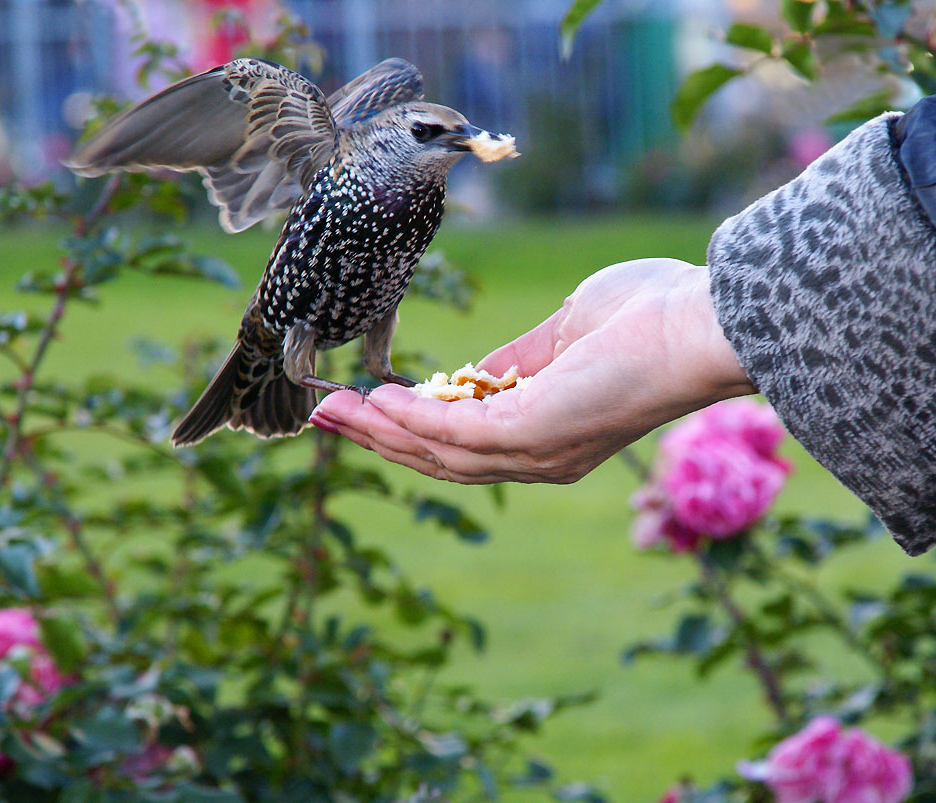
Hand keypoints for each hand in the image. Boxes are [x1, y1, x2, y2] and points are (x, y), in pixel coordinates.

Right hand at [310, 258, 755, 483]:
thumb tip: (471, 374)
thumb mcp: (563, 337)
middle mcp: (543, 455)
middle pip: (443, 458)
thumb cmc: (649, 316)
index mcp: (550, 431)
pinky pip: (459, 434)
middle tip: (327, 416)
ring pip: (442, 454)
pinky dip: (413, 419)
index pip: (468, 442)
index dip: (411, 426)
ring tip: (335, 410)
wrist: (705, 318)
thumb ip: (515, 362)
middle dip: (381, 437)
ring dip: (382, 432)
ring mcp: (540, 450)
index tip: (366, 403)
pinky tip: (379, 399)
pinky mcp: (537, 433)